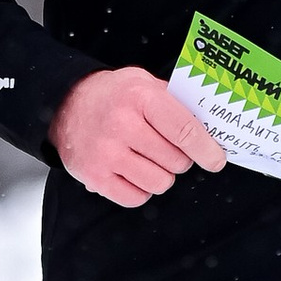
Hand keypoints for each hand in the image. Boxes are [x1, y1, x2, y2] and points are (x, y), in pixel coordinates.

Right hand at [50, 65, 226, 207]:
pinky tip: (132, 171)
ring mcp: (106, 153)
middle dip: (180, 159)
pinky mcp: (94, 176)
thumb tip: (210, 130)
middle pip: (176, 162)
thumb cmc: (113, 95)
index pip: (184, 131)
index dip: (207, 150)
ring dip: (161, 175)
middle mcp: (122, 125)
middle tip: (166, 148)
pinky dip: (140, 189)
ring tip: (148, 159)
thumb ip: (176, 102)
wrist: (65, 104)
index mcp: (139, 97)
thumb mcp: (144, 82)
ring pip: (160, 183)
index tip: (216, 160)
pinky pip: (136, 198)